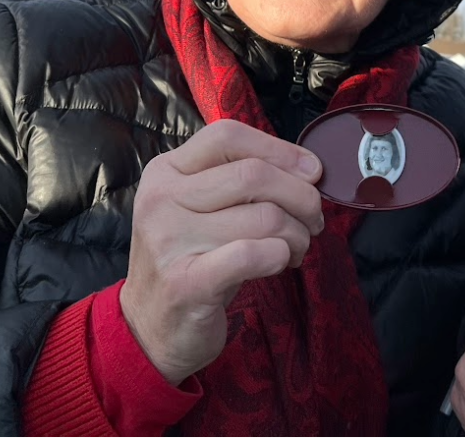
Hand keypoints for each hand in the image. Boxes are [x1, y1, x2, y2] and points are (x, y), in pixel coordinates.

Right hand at [118, 119, 323, 384]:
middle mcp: (161, 199)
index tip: (312, 171)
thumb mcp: (202, 208)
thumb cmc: (192, 259)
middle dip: (301, 196)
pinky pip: (255, 254)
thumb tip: (309, 169)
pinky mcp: (186, 283)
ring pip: (264, 216)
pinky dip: (281, 255)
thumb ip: (242, 180)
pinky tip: (279, 263)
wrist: (151, 328)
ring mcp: (169, 241)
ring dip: (297, 234)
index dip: (280, 149)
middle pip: (253, 174)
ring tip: (295, 248)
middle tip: (313, 219)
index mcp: (166, 171)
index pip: (228, 136)